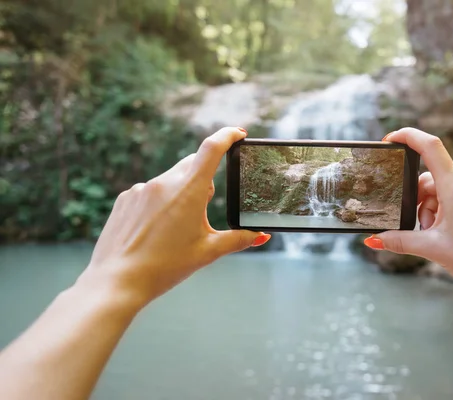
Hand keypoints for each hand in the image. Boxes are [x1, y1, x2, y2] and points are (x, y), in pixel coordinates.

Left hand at [79, 127, 269, 306]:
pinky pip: (149, 192)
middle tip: (203, 209)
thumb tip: (261, 236)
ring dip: (180, 193)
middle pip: (192, 165)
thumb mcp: (207, 252)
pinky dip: (158, 204)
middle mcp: (164, 183)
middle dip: (203, 179)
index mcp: (188, 191)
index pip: (211, 149)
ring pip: (170, 181)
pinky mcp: (125, 199)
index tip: (238, 133)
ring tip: (174, 229)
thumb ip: (238, 239)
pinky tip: (154, 230)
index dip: (227, 136)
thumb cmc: (165, 267)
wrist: (118, 281)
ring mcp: (140, 189)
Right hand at [364, 128, 452, 294]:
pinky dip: (448, 214)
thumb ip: (400, 241)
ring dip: (433, 213)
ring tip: (440, 241)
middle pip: (431, 181)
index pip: (430, 147)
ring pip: (444, 193)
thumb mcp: (434, 250)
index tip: (390, 139)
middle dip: (419, 204)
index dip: (408, 137)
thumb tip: (373, 240)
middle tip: (423, 232)